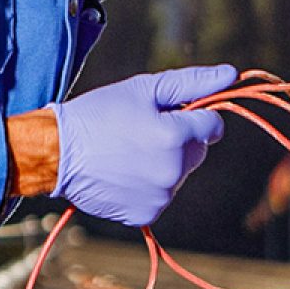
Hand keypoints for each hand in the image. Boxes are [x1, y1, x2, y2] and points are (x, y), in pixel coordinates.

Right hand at [50, 64, 236, 225]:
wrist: (58, 152)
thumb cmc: (99, 114)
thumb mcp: (144, 89)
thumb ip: (192, 82)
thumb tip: (231, 74)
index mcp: (175, 136)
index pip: (212, 126)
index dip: (195, 116)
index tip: (172, 114)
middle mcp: (173, 171)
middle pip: (197, 152)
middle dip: (179, 141)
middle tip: (143, 131)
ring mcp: (160, 196)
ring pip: (179, 175)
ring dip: (164, 164)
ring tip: (129, 153)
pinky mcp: (146, 215)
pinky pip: (161, 196)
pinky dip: (148, 186)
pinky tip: (124, 173)